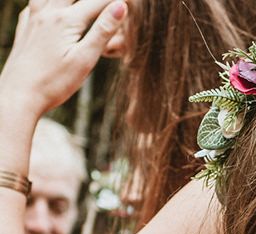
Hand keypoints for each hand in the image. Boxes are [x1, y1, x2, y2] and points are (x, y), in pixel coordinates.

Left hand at [0, 0, 127, 117]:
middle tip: (108, 1)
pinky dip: (47, 1)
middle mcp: (48, 13)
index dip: (116, 1)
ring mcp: (33, 18)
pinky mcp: (25, 27)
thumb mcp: (84, 60)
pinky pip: (34, 2)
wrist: (18, 95)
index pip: (98, 2)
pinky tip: (51, 6)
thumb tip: (121, 7)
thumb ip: (103, 32)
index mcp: (66, 21)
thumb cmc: (54, 83)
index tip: (132, 2)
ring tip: (79, 3)